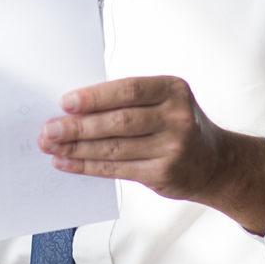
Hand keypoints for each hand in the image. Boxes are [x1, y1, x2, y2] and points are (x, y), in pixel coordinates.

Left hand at [39, 76, 264, 235]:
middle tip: (50, 129)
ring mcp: (172, 148)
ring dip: (77, 148)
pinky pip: (116, 169)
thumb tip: (74, 107)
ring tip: (51, 146)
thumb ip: (129, 102)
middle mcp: (176, 118)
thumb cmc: (177, 125)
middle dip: (79, 126)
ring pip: (114, 148)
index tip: (65, 102)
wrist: (215, 163)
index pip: (129, 90)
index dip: (95, 96)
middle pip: (118, 122)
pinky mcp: (162, 173)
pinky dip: (87, 166)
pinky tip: (67, 162)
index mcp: (173, 90)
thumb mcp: (165, 102)